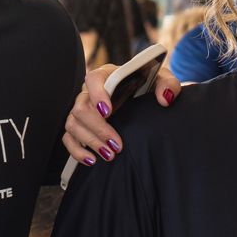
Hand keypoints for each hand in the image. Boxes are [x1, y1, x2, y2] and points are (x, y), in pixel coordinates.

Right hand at [61, 62, 182, 165]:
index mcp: (108, 76)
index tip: (108, 112)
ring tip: (110, 155)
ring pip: (73, 124)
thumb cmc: (148, 86)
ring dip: (90, 142)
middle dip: (98, 129)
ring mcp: (83, 109)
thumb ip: (168, 84)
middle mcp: (90, 92)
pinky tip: (92, 160)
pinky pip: (68, 138)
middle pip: (81, 108)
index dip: (97, 95)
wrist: (142, 99)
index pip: (94, 79)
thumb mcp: (162, 81)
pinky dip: (77, 150)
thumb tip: (164, 98)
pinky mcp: (80, 125)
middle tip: (117, 145)